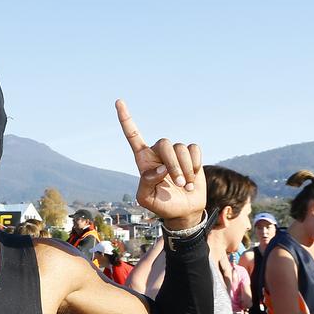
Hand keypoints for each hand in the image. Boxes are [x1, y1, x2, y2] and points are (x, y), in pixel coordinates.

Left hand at [116, 99, 205, 227]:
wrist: (184, 210)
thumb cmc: (162, 204)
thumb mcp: (146, 198)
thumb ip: (147, 182)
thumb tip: (161, 167)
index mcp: (143, 160)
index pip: (132, 135)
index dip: (125, 119)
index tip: (118, 102)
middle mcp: (158, 153)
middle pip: (164, 143)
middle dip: (173, 163)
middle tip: (179, 183)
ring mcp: (175, 153)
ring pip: (181, 148)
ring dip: (185, 168)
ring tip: (185, 185)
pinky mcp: (191, 155)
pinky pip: (194, 149)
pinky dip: (195, 164)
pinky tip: (193, 176)